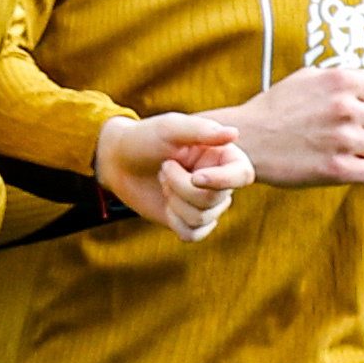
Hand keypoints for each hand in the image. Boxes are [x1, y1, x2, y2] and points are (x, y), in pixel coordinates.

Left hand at [97, 110, 251, 240]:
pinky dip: (174, 220)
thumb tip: (234, 134)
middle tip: (164, 167)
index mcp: (224, 156)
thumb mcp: (171, 128)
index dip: (222, 181)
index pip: (242, 175)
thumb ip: (201, 130)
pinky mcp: (191, 222)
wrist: (121, 161)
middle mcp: (221, 182)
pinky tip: (166, 202)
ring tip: (163, 180)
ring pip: (201, 218)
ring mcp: (207, 204)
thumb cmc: (147, 138)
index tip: (196, 177)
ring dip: (174, 200)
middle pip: (214, 200)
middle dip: (181, 186)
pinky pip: (192, 234)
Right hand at [219, 61, 363, 187]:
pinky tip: (357, 171)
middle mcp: (346, 107)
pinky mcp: (337, 169)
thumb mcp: (309, 78)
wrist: (248, 140)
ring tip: (356, 155)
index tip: (359, 119)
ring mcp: (343, 139)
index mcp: (342, 81)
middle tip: (355, 140)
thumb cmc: (277, 108)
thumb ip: (346, 76)